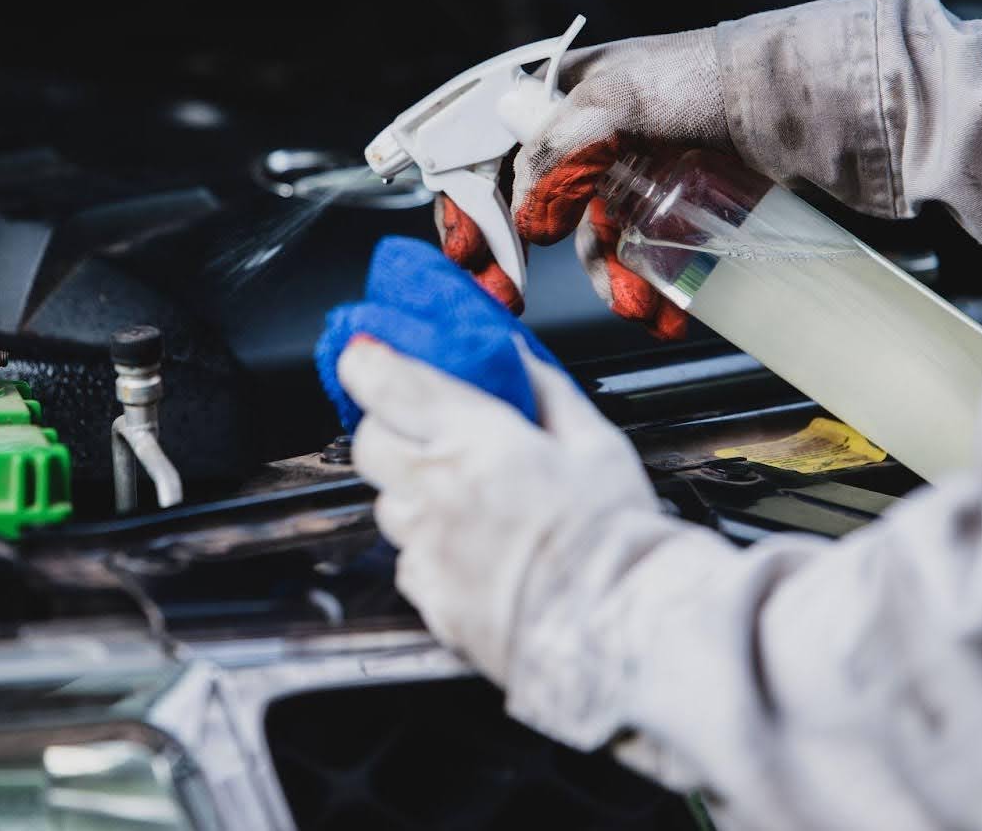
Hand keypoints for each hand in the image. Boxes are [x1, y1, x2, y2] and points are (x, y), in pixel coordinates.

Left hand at [337, 334, 658, 686]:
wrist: (616, 629)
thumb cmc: (614, 537)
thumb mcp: (596, 442)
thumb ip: (545, 389)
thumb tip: (513, 353)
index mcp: (476, 440)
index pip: (387, 384)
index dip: (365, 364)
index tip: (366, 357)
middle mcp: (436, 491)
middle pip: (368, 443)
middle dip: (387, 428)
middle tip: (425, 430)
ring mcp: (426, 548)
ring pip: (386, 503)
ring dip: (411, 492)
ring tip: (466, 499)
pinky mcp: (428, 597)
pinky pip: (407, 559)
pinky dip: (428, 547)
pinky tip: (474, 549)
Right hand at [435, 27, 729, 339]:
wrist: (792, 98)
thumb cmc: (704, 77)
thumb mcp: (616, 99)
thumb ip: (558, 150)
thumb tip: (527, 217)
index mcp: (557, 96)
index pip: (488, 153)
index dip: (468, 203)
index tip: (468, 252)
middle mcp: (585, 138)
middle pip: (528, 207)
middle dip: (516, 258)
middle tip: (506, 297)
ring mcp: (626, 174)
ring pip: (588, 242)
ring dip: (605, 282)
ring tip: (637, 305)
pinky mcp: (668, 206)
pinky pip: (636, 255)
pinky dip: (642, 286)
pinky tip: (664, 308)